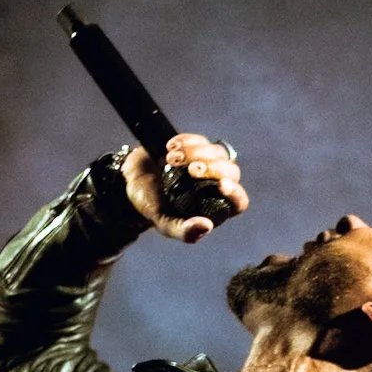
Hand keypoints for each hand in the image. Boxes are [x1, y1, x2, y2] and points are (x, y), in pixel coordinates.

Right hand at [121, 132, 247, 243]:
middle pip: (231, 172)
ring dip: (195, 153)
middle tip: (190, 170)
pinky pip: (201, 140)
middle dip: (213, 168)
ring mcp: (208, 163)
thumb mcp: (165, 224)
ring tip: (170, 159)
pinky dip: (187, 141)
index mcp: (215, 208)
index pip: (239, 202)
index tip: (221, 185)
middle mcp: (216, 185)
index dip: (236, 193)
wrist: (132, 182)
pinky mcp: (196, 147)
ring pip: (218, 152)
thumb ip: (185, 231)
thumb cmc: (152, 207)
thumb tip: (207, 226)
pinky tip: (170, 148)